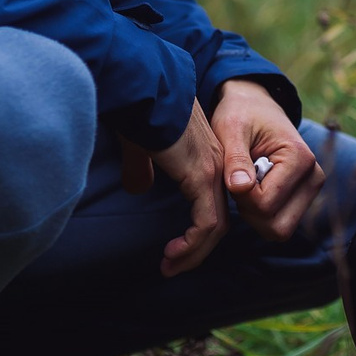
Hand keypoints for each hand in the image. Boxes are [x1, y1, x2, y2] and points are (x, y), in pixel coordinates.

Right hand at [144, 100, 227, 275]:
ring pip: (214, 226)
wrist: (143, 89)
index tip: (172, 248)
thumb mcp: (141, 146)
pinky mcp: (201, 177)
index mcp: (204, 157)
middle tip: (173, 265)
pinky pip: (206, 222)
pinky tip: (173, 253)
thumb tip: (137, 186)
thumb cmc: (137, 112)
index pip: (210, 203)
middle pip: (217, 218)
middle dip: (196, 247)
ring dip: (193, 252)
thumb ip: (142, 167)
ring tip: (170, 266)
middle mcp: (215, 165)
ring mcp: (212, 171)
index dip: (195, 229)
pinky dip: (192, 243)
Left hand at [212, 79, 325, 240]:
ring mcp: (311, 190)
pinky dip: (260, 213)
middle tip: (238, 182)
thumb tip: (240, 188)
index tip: (232, 173)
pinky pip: (279, 223)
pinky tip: (253, 187)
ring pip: (279, 230)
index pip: (265, 204)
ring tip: (245, 182)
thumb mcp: (231, 129)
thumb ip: (235, 159)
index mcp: (301, 159)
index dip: (240, 196)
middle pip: (279, 227)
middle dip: (250, 212)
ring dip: (254, 213)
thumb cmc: (241, 114)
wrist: (255, 105)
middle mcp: (314, 178)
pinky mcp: (303, 198)